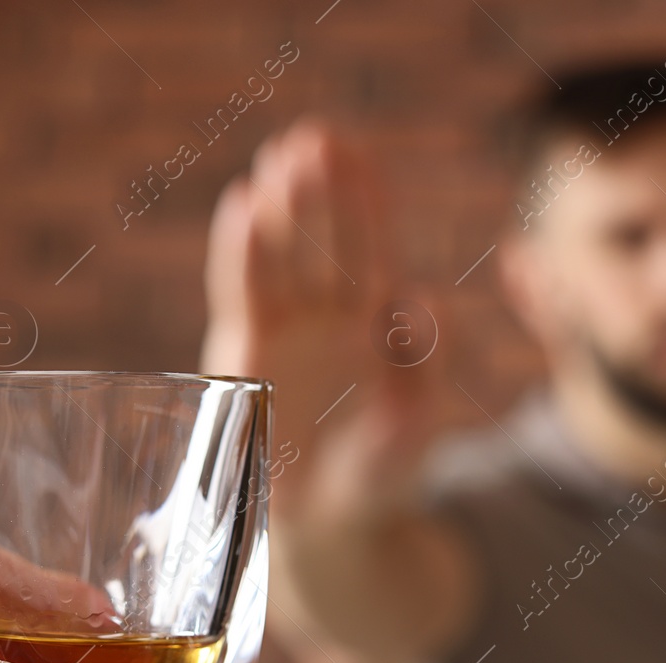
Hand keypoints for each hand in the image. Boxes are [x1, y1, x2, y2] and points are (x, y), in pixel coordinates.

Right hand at [199, 117, 449, 516]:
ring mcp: (285, 328)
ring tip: (277, 159)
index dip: (363, 201)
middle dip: (320, 190)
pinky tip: (241, 206)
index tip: (358, 155)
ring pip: (282, 256)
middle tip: (313, 139)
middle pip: (323, 239)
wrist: (328, 520)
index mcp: (377, 320)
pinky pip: (242, 293)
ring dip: (282, 208)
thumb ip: (424, 367)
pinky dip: (240, 253)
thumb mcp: (416, 425)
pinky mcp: (243, 351)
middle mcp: (328, 313)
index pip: (370, 246)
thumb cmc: (382, 473)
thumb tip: (425, 299)